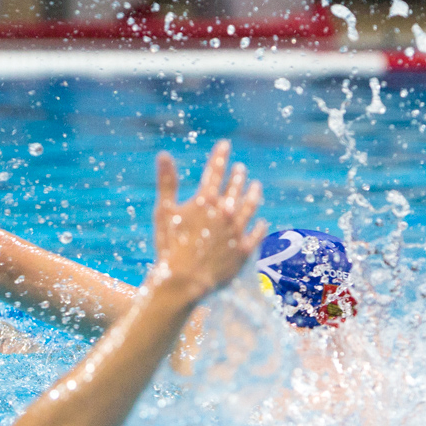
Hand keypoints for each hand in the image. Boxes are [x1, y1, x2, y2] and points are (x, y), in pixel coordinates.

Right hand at [149, 140, 265, 302]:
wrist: (184, 281)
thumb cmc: (169, 246)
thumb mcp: (163, 212)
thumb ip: (167, 182)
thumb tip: (164, 154)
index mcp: (205, 201)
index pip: (215, 172)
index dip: (220, 156)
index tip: (225, 145)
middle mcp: (226, 213)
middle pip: (235, 188)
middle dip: (237, 176)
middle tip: (241, 168)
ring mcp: (237, 232)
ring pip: (250, 208)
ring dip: (253, 195)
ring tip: (257, 187)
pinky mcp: (243, 251)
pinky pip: (256, 235)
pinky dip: (259, 227)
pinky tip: (262, 222)